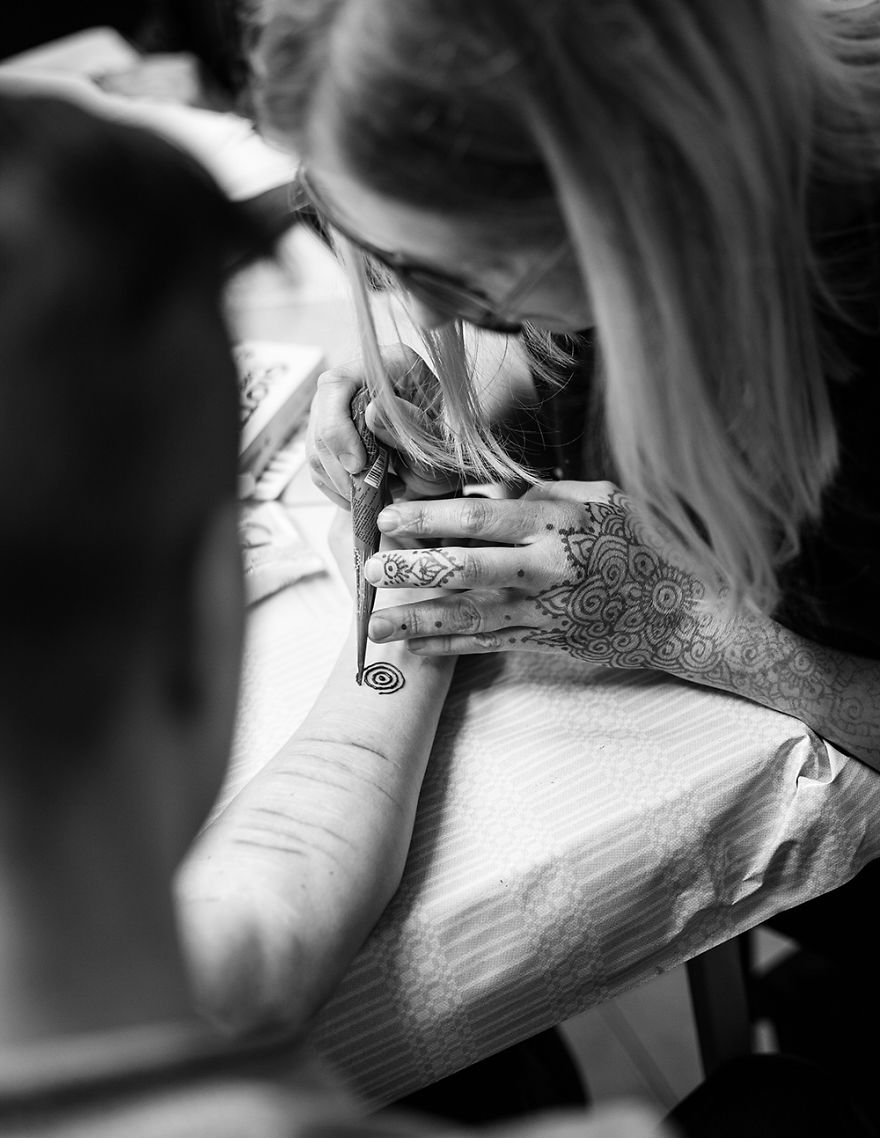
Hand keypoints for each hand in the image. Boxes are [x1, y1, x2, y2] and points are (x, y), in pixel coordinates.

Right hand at [306, 344, 459, 509]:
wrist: (451, 467)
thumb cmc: (451, 451)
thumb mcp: (440, 444)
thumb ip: (412, 426)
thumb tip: (372, 412)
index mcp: (394, 364)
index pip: (338, 384)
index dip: (337, 426)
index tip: (357, 465)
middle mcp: (364, 377)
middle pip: (320, 413)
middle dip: (335, 459)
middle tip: (361, 488)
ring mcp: (345, 404)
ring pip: (314, 441)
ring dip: (336, 477)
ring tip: (368, 494)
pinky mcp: (336, 432)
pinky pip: (317, 461)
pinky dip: (334, 484)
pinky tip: (360, 493)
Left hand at [364, 481, 711, 667]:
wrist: (684, 609)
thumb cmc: (643, 541)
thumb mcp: (600, 499)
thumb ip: (541, 494)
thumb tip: (485, 490)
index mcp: (559, 521)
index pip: (479, 518)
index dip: (427, 518)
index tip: (388, 517)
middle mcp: (548, 567)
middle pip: (465, 569)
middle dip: (411, 571)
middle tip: (368, 571)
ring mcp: (547, 610)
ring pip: (469, 616)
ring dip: (418, 620)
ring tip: (374, 624)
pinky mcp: (548, 641)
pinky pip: (488, 643)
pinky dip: (449, 646)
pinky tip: (415, 647)